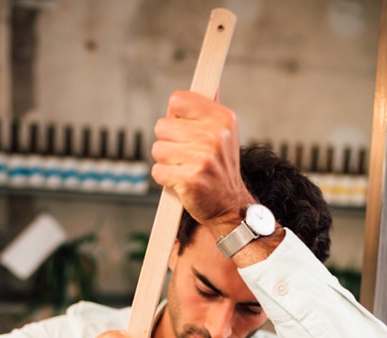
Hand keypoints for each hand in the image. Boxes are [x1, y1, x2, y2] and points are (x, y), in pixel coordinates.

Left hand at [151, 90, 253, 226]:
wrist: (229, 205)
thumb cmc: (220, 169)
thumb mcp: (224, 134)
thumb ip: (210, 109)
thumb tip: (211, 83)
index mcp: (222, 119)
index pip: (177, 101)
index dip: (175, 116)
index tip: (184, 129)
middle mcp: (215, 136)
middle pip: (162, 126)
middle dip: (168, 142)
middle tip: (186, 155)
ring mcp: (203, 158)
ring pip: (158, 149)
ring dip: (166, 162)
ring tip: (184, 168)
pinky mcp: (190, 179)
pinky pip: (158, 171)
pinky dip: (165, 178)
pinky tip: (181, 181)